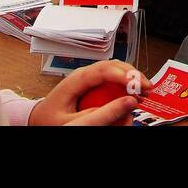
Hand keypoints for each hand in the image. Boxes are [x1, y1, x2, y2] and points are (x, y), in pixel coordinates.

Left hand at [28, 60, 151, 126]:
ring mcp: (90, 78)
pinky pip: (114, 80)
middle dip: (134, 74)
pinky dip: (127, 85)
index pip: (103, 69)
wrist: (39, 119)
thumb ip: (98, 115)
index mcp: (76, 79)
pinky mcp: (94, 85)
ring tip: (145, 91)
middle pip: (114, 65)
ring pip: (117, 70)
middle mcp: (85, 74)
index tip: (137, 85)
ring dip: (133, 78)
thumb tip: (125, 104)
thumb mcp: (72, 122)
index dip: (123, 74)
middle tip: (148, 88)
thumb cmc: (50, 119)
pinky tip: (135, 93)